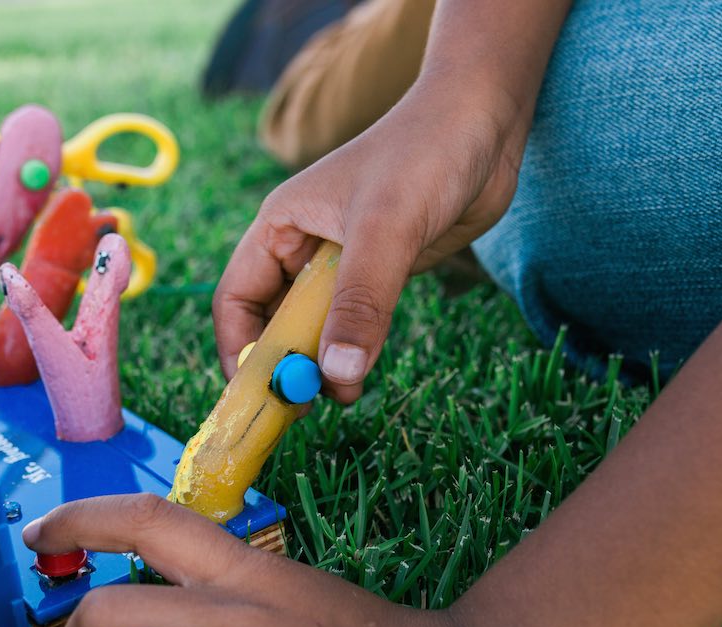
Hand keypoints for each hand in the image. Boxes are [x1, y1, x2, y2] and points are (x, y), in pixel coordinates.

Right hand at [213, 78, 522, 402]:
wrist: (485, 122)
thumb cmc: (424, 154)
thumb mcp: (386, 230)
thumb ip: (360, 303)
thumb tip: (335, 376)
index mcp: (280, 227)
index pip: (236, 299)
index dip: (240, 349)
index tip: (258, 394)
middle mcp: (301, 247)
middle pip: (271, 322)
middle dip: (283, 368)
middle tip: (302, 409)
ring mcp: (342, 263)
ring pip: (315, 330)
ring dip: (320, 366)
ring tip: (344, 394)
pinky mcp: (379, 274)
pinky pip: (353, 326)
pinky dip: (351, 355)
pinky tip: (362, 374)